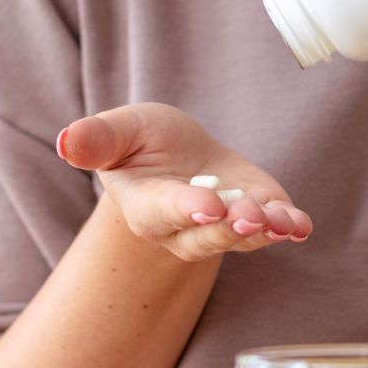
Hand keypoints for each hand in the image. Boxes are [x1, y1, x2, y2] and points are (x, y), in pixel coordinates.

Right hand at [57, 102, 311, 261]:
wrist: (177, 156)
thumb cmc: (140, 143)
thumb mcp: (118, 131)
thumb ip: (96, 139)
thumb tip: (65, 140)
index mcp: (147, 206)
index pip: (166, 212)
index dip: (186, 208)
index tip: (207, 205)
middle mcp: (185, 228)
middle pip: (208, 236)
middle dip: (229, 228)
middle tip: (248, 215)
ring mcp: (225, 226)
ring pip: (244, 237)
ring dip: (264, 230)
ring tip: (282, 221)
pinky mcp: (258, 216)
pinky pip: (274, 229)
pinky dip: (289, 227)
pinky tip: (301, 224)